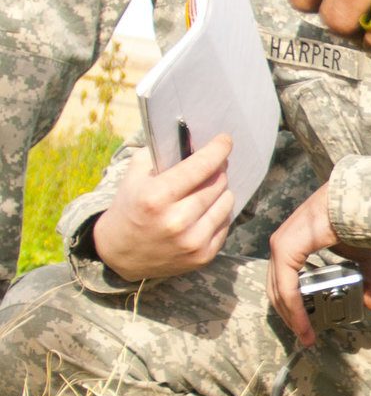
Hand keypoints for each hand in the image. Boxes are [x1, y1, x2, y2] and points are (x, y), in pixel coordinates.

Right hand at [92, 135, 235, 280]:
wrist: (118, 254)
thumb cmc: (130, 207)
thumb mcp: (135, 175)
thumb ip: (162, 153)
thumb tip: (194, 138)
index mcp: (156, 197)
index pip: (200, 166)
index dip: (217, 149)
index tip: (225, 140)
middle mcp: (176, 221)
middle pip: (217, 183)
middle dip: (218, 170)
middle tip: (213, 166)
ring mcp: (191, 242)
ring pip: (227, 202)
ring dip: (221, 191)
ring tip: (207, 189)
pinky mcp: (202, 257)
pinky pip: (226, 224)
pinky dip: (219, 212)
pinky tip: (206, 209)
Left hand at [266, 184, 370, 347]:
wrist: (356, 201)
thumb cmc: (356, 222)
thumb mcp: (361, 258)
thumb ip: (365, 280)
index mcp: (292, 243)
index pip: (283, 280)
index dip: (292, 305)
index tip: (304, 327)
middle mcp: (281, 244)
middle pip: (276, 289)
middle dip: (289, 315)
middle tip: (303, 335)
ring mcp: (281, 246)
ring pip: (279, 292)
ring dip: (291, 317)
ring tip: (305, 334)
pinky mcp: (285, 250)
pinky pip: (287, 287)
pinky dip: (295, 308)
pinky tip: (304, 323)